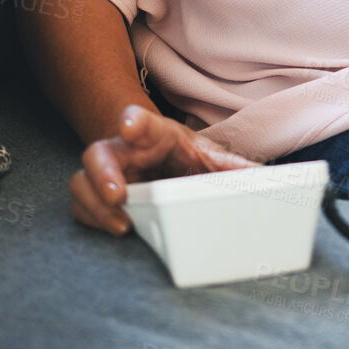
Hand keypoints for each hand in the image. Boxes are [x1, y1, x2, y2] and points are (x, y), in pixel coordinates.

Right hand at [70, 103, 261, 234]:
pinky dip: (93, 219)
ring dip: (95, 203)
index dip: (133, 121)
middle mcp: (124, 151)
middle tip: (120, 195)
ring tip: (122, 223)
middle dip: (103, 174)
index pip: (138, 120)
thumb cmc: (185, 157)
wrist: (163, 162)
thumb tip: (266, 179)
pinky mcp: (99, 197)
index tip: (129, 127)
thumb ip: (232, 167)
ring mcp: (107, 174)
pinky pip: (82, 206)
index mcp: (153, 135)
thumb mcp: (210, 157)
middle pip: (99, 154)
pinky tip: (115, 228)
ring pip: (83, 181)